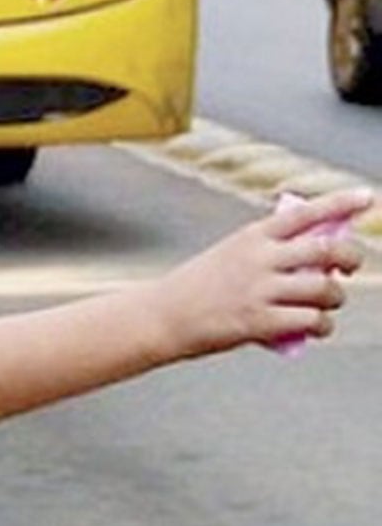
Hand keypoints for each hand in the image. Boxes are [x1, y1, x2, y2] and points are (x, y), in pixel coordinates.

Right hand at [145, 188, 370, 360]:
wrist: (164, 315)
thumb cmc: (198, 285)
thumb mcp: (230, 253)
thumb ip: (269, 251)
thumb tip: (315, 259)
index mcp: (252, 236)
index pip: (305, 213)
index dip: (339, 204)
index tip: (365, 198)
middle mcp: (260, 259)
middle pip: (326, 251)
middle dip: (350, 259)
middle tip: (349, 267)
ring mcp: (261, 290)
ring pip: (326, 289)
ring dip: (335, 298)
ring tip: (326, 304)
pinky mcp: (261, 321)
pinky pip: (313, 322)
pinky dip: (322, 326)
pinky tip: (315, 327)